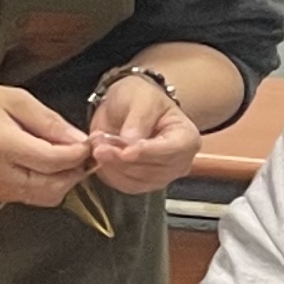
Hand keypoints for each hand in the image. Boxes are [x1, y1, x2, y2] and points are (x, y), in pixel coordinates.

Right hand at [0, 83, 91, 208]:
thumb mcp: (15, 99)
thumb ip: (49, 122)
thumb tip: (79, 140)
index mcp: (0, 144)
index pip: (53, 161)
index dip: (78, 154)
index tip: (88, 143)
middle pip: (53, 187)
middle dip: (75, 171)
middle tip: (81, 152)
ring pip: (46, 197)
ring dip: (62, 180)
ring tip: (62, 157)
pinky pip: (32, 197)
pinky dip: (46, 183)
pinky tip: (43, 164)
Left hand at [85, 70, 202, 194]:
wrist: (127, 107)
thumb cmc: (140, 98)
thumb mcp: (141, 98)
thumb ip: (139, 118)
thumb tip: (131, 141)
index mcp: (186, 137)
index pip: (173, 151)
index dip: (148, 153)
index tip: (125, 151)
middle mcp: (180, 162)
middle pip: (153, 170)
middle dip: (123, 159)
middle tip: (98, 142)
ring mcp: (163, 176)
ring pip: (136, 181)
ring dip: (112, 165)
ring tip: (97, 142)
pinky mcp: (143, 184)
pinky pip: (125, 185)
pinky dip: (108, 172)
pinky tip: (101, 154)